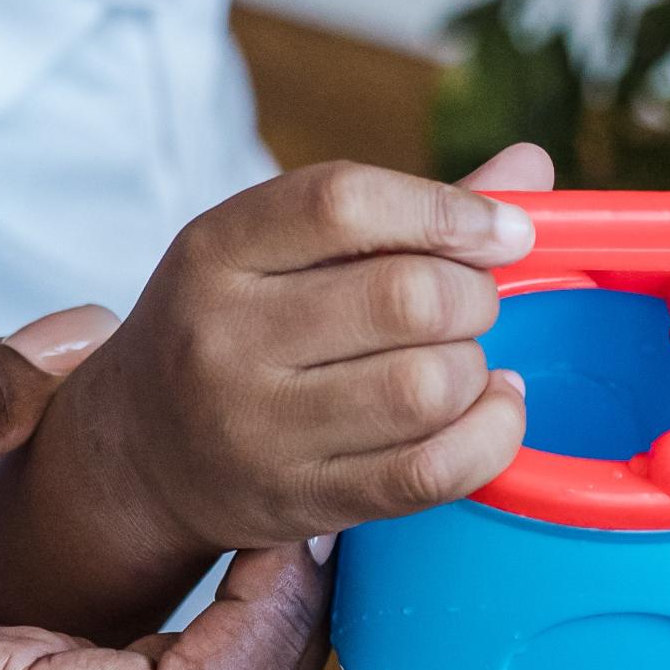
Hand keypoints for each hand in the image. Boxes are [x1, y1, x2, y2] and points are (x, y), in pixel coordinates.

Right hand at [0, 144, 557, 643]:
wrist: (137, 453)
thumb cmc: (234, 328)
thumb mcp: (278, 249)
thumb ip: (404, 211)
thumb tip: (532, 169)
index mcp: (217, 248)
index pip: (345, 202)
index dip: (449, 209)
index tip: (505, 230)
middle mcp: (224, 337)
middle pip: (406, 298)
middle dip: (475, 295)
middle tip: (472, 303)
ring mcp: (258, 428)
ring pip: (427, 387)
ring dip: (476, 369)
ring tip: (461, 362)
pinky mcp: (301, 501)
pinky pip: (431, 472)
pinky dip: (490, 436)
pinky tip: (489, 409)